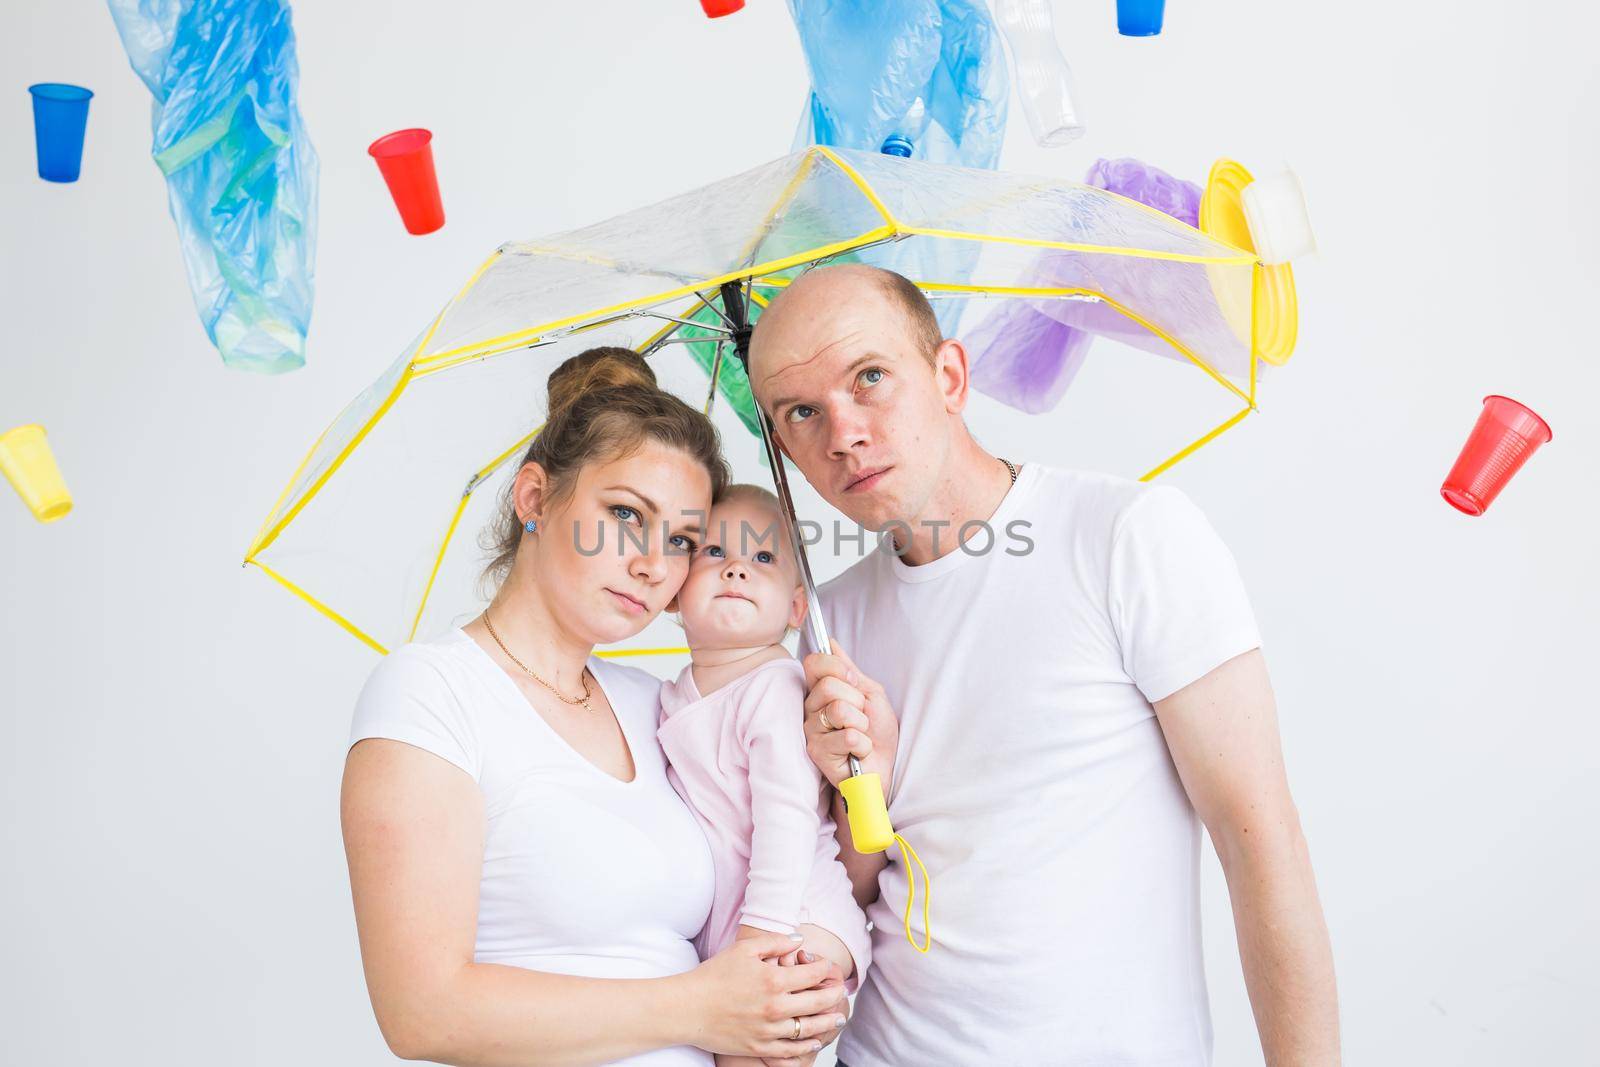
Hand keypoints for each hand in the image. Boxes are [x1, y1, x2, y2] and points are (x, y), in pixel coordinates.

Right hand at [683, 932, 848, 1059]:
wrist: (687, 1008)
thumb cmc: (713, 976)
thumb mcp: (743, 950)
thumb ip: (775, 942)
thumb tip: (799, 941)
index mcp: (773, 980)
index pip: (813, 974)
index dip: (826, 969)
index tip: (829, 968)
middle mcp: (775, 1007)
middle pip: (818, 1002)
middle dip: (834, 996)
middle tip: (841, 994)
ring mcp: (768, 1030)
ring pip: (809, 1029)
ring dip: (827, 1023)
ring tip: (838, 1018)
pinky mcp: (759, 1048)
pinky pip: (791, 1051)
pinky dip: (806, 1047)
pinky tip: (814, 1041)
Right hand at [803, 640, 898, 788]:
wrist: (884, 767)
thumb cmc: (878, 733)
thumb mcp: (870, 694)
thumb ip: (849, 670)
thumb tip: (830, 642)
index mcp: (821, 691)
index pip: (813, 663)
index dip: (836, 667)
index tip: (854, 681)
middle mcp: (811, 708)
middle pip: (829, 686)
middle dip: (856, 701)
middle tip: (861, 717)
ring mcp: (812, 730)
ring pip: (839, 710)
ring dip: (861, 724)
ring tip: (860, 735)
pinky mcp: (818, 752)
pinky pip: (848, 736)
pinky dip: (863, 744)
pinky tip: (858, 752)